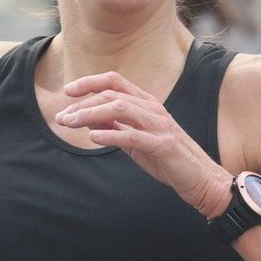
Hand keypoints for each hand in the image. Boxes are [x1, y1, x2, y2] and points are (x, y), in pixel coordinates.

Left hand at [59, 72, 228, 214]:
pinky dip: (111, 134)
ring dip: (90, 115)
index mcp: (147, 103)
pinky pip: (133, 135)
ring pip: (120, 109)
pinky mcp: (163, 144)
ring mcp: (159, 125)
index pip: (116, 81)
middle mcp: (153, 109)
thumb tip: (88, 119)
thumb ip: (115, 126)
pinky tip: (93, 138)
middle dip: (82, 105)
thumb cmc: (166, 158)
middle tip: (61, 118)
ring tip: (70, 124)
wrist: (199, 178)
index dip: (90, 82)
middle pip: (112, 95)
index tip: (67, 91)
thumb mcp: (135, 139)